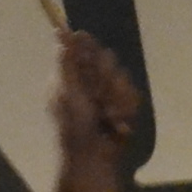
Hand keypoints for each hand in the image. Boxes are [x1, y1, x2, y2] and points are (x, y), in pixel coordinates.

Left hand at [49, 28, 145, 168]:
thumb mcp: (66, 91)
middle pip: (107, 60)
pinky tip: (118, 123)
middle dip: (106, 79)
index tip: (91, 49)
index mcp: (71, 76)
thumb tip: (59, 35)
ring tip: (108, 116)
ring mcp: (107, 93)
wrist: (94, 156)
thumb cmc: (74, 124)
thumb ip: (66, 63)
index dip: (90, 47)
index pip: (84, 49)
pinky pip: (132, 95)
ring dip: (117, 98)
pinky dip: (125, 110)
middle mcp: (89, 81)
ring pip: (122, 77)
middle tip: (98, 96)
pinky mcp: (122, 106)